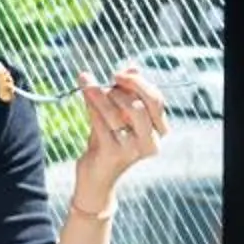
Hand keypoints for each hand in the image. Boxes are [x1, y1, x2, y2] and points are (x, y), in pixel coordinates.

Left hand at [68, 66, 168, 212]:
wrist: (95, 176)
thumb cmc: (109, 142)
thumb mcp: (119, 115)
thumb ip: (127, 93)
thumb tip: (133, 67)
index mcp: (159, 132)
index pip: (156, 101)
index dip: (139, 83)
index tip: (119, 73)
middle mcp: (150, 143)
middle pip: (142, 105)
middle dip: (124, 88)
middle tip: (109, 79)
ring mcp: (132, 150)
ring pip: (118, 112)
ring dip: (102, 94)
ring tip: (89, 85)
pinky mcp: (112, 154)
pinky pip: (101, 121)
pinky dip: (91, 103)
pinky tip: (84, 91)